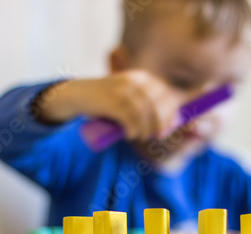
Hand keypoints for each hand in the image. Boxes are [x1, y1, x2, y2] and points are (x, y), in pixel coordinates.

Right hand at [37, 70, 190, 140]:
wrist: (79, 93)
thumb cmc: (108, 99)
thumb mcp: (130, 96)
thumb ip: (148, 105)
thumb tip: (170, 124)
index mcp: (142, 78)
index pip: (167, 95)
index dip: (171, 114)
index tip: (168, 128)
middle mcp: (134, 82)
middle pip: (158, 105)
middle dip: (161, 123)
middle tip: (156, 136)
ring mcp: (122, 91)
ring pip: (145, 114)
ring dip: (146, 129)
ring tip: (142, 137)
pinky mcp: (111, 102)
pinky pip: (129, 119)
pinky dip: (133, 130)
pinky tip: (130, 135)